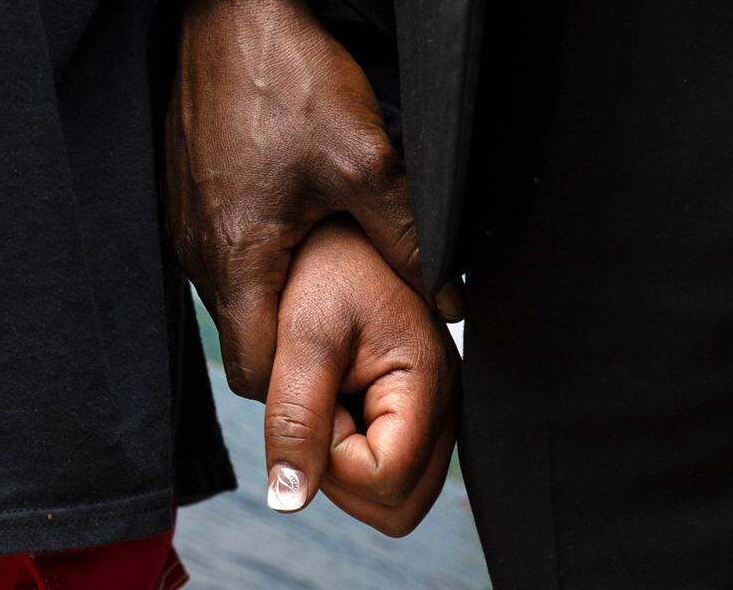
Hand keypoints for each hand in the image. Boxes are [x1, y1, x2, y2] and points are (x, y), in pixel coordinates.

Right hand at [165, 0, 457, 399]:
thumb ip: (410, 240)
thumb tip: (451, 298)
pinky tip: (292, 226)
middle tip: (344, 324)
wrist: (234, 14)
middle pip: (242, 336)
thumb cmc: (292, 85)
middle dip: (291, 344)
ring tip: (324, 273)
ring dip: (276, 298)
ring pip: (232, 296)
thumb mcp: (367, 165)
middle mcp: (199, 254)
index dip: (296, 387)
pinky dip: (256, 261)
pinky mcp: (186, 199)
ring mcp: (186, 226)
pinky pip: (219, 255)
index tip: (339, 376)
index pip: (252, 372)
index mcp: (237, 261)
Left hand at [262, 217, 458, 536]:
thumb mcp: (301, 337)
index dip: (332, 456)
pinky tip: (336, 399)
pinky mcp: (414, 411)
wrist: (339, 226)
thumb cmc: (324, 265)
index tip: (316, 395)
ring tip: (327, 394)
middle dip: (340, 473)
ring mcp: (433, 413)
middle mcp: (445, 406)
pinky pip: (384, 469)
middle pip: (397, 505)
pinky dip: (349, 452)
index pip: (385, 480)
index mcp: (428, 383)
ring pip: (390, 497)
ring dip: (342, 464)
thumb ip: (295, 420)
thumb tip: (287, 501)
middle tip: (319, 401)